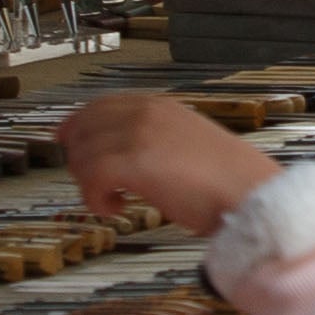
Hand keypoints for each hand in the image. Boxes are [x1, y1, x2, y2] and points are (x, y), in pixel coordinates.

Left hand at [59, 94, 276, 238]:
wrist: (249, 193)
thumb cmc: (228, 181)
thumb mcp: (188, 144)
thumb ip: (156, 141)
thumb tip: (124, 156)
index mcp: (160, 106)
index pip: (101, 105)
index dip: (77, 123)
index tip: (66, 139)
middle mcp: (146, 113)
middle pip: (84, 127)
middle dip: (79, 158)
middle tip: (91, 184)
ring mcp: (139, 134)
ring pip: (83, 154)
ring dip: (89, 183)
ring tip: (111, 200)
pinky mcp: (134, 162)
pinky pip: (91, 177)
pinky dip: (95, 198)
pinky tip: (115, 209)